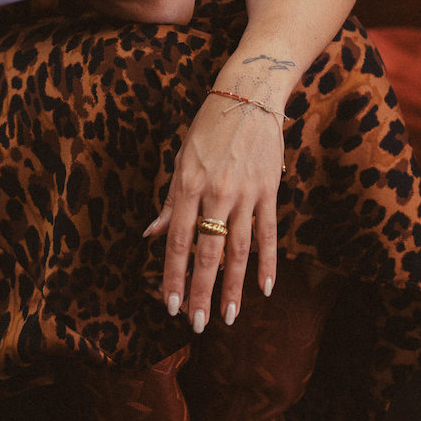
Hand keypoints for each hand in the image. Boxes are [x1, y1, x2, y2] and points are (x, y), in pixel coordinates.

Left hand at [143, 88, 281, 330]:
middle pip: (207, 252)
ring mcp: (245, 193)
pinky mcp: (269, 191)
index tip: (169, 304)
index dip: (173, 276)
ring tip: (230, 317)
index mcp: (188, 185)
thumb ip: (170, 201)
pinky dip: (267, 263)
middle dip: (200, 291)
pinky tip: (264, 288)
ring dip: (234, 287)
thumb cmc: (209, 127)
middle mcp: (216, 193)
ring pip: (238, 250)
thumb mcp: (181, 159)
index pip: (178, 240)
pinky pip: (268, 234)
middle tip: (196, 325)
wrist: (248, 95)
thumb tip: (151, 235)